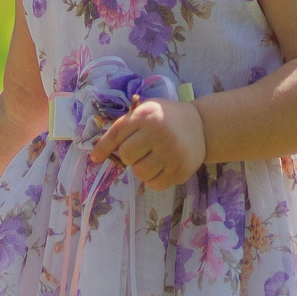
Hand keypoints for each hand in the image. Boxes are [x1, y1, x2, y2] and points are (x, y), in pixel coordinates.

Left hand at [88, 97, 205, 188]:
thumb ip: (126, 125)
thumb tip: (99, 150)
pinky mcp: (181, 170)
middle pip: (126, 156)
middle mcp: (158, 133)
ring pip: (139, 173)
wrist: (202, 125)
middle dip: (128, 156)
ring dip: (141, 169)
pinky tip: (162, 167)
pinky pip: (154, 184)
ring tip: (152, 159)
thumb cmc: (166, 118)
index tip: (94, 158)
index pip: (116, 134)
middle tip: (140, 150)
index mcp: (146, 116)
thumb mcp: (146, 110)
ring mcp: (171, 153)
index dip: (103, 148)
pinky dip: (153, 179)